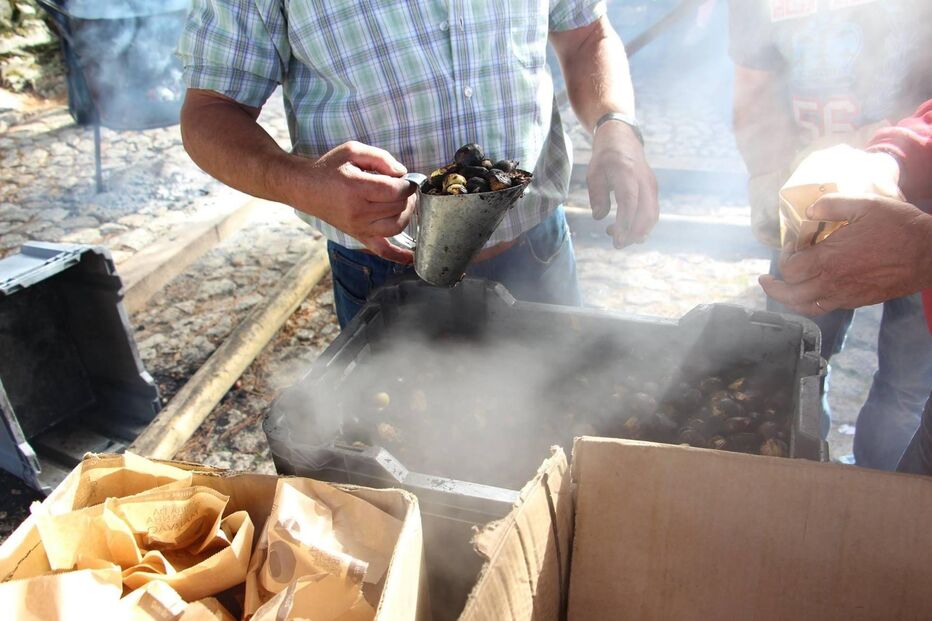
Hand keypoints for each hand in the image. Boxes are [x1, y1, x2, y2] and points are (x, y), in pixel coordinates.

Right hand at [292, 141, 415, 262]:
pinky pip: (382, 251)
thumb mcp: (353, 151)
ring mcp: (359, 227)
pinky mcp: (358, 236)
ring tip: (402, 202)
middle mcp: (358, 212)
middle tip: (402, 187)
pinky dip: (398, 256)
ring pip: (397, 226)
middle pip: (398, 207)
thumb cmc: (330, 168)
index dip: (408, 184)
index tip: (407, 179)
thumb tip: (402, 173)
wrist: (306, 188)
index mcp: (356, 188)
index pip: (395, 191)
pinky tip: (410, 258)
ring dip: (406, 214)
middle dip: (406, 196)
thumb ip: (381, 158)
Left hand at [587, 121, 657, 247]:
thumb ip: (597, 195)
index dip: (625, 223)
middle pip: (646, 213)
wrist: (622, 139)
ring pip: (653, 215)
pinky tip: (627, 230)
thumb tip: (599, 217)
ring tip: (619, 238)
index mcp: (627, 173)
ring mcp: (651, 186)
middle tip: (617, 245)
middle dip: (633, 234)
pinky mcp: (653, 191)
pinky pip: (652, 212)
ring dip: (639, 232)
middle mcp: (644, 180)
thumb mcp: (594, 173)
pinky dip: (643, 226)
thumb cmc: (605, 157)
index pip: (630, 203)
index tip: (616, 239)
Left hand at [759, 194, 931, 314]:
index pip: (789, 269)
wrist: (930, 254)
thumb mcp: (865, 204)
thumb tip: (809, 210)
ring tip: (780, 291)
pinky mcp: (856, 301)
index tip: (792, 246)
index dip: (784, 257)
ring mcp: (844, 296)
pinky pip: (824, 309)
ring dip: (787, 300)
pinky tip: (808, 295)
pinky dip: (809, 305)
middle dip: (774, 286)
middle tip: (767, 278)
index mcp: (828, 261)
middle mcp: (832, 283)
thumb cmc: (899, 227)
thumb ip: (832, 204)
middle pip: (790, 294)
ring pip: (804, 307)